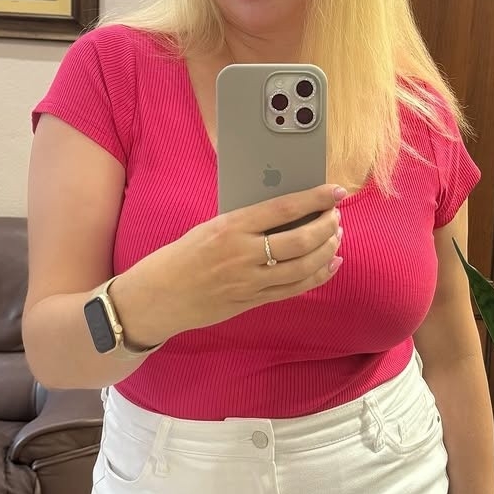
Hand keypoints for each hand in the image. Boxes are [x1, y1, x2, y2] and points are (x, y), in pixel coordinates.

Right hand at [111, 184, 344, 345]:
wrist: (157, 298)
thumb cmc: (181, 257)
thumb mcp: (210, 227)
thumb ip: (246, 222)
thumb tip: (288, 211)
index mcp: (230, 227)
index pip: (284, 208)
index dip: (316, 199)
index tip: (336, 191)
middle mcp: (243, 255)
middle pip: (301, 240)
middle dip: (327, 226)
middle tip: (336, 216)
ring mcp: (250, 282)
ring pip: (303, 266)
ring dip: (327, 249)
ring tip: (335, 236)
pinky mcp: (252, 302)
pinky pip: (294, 289)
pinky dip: (318, 275)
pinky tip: (331, 264)